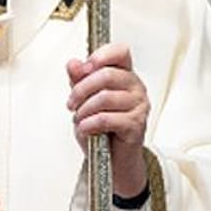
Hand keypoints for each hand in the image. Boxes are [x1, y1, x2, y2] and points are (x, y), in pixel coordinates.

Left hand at [66, 42, 149, 197]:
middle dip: (81, 89)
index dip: (101, 55)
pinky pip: (107, 118)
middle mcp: (136, 88)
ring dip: (84, 110)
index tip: (85, 68)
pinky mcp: (137, 125)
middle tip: (71, 103)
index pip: (120, 52)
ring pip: (105, 97)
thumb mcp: (83, 99)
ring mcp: (139, 106)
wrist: (110, 159)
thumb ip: (78, 79)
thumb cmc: (100, 127)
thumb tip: (73, 63)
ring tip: (80, 118)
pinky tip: (86, 128)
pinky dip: (90, 124)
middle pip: (107, 75)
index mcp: (124, 75)